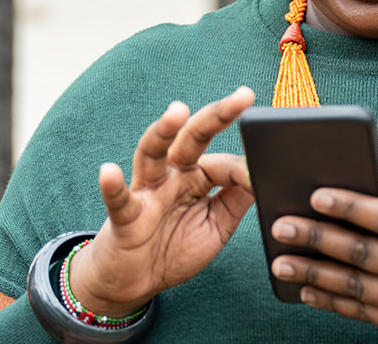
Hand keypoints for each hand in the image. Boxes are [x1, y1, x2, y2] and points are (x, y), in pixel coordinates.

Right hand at [69, 87, 255, 316]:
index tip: (267, 169)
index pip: (223, 162)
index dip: (245, 167)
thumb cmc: (173, 248)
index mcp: (196, 177)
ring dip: (163, 132)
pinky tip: (110, 171)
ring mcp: (146, 192)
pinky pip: (118, 200)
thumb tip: (264, 174)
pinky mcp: (125, 217)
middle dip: (217, 116)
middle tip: (243, 96)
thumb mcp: (216, 225)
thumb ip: (236, 199)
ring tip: (177, 111)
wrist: (135, 282)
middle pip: (192, 138)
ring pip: (152, 154)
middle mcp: (171, 176)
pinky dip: (112, 186)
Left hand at [269, 184, 377, 343]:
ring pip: (356, 288)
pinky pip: (365, 313)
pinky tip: (308, 290)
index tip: (317, 194)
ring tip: (282, 261)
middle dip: (317, 238)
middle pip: (363, 254)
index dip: (350, 206)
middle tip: (281, 225)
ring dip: (314, 273)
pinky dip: (333, 302)